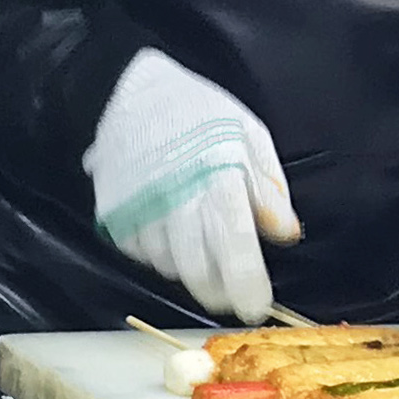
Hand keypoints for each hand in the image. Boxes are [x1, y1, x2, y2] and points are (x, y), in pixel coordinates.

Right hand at [85, 47, 303, 322]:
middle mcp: (176, 200)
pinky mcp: (114, 214)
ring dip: (189, 271)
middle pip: (198, 270)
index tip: (256, 306)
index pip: (235, 248)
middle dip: (218, 292)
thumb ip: (268, 188)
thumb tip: (284, 234)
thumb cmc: (199, 112)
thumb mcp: (249, 136)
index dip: (247, 285)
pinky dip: (158, 254)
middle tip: (232, 297)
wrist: (131, 91)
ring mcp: (140, 209)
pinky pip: (139, 252)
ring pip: (167, 266)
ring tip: (201, 253)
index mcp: (218, 178)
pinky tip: (170, 235)